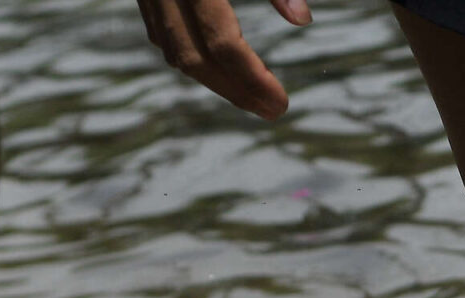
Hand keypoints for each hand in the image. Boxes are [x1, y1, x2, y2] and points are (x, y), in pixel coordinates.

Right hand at [134, 0, 312, 119]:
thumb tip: (303, 19)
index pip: (224, 46)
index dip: (254, 79)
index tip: (281, 102)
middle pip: (196, 60)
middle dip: (235, 92)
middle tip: (270, 111)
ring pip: (175, 53)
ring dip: (213, 81)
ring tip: (251, 98)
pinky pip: (162, 35)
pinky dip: (190, 58)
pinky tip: (220, 71)